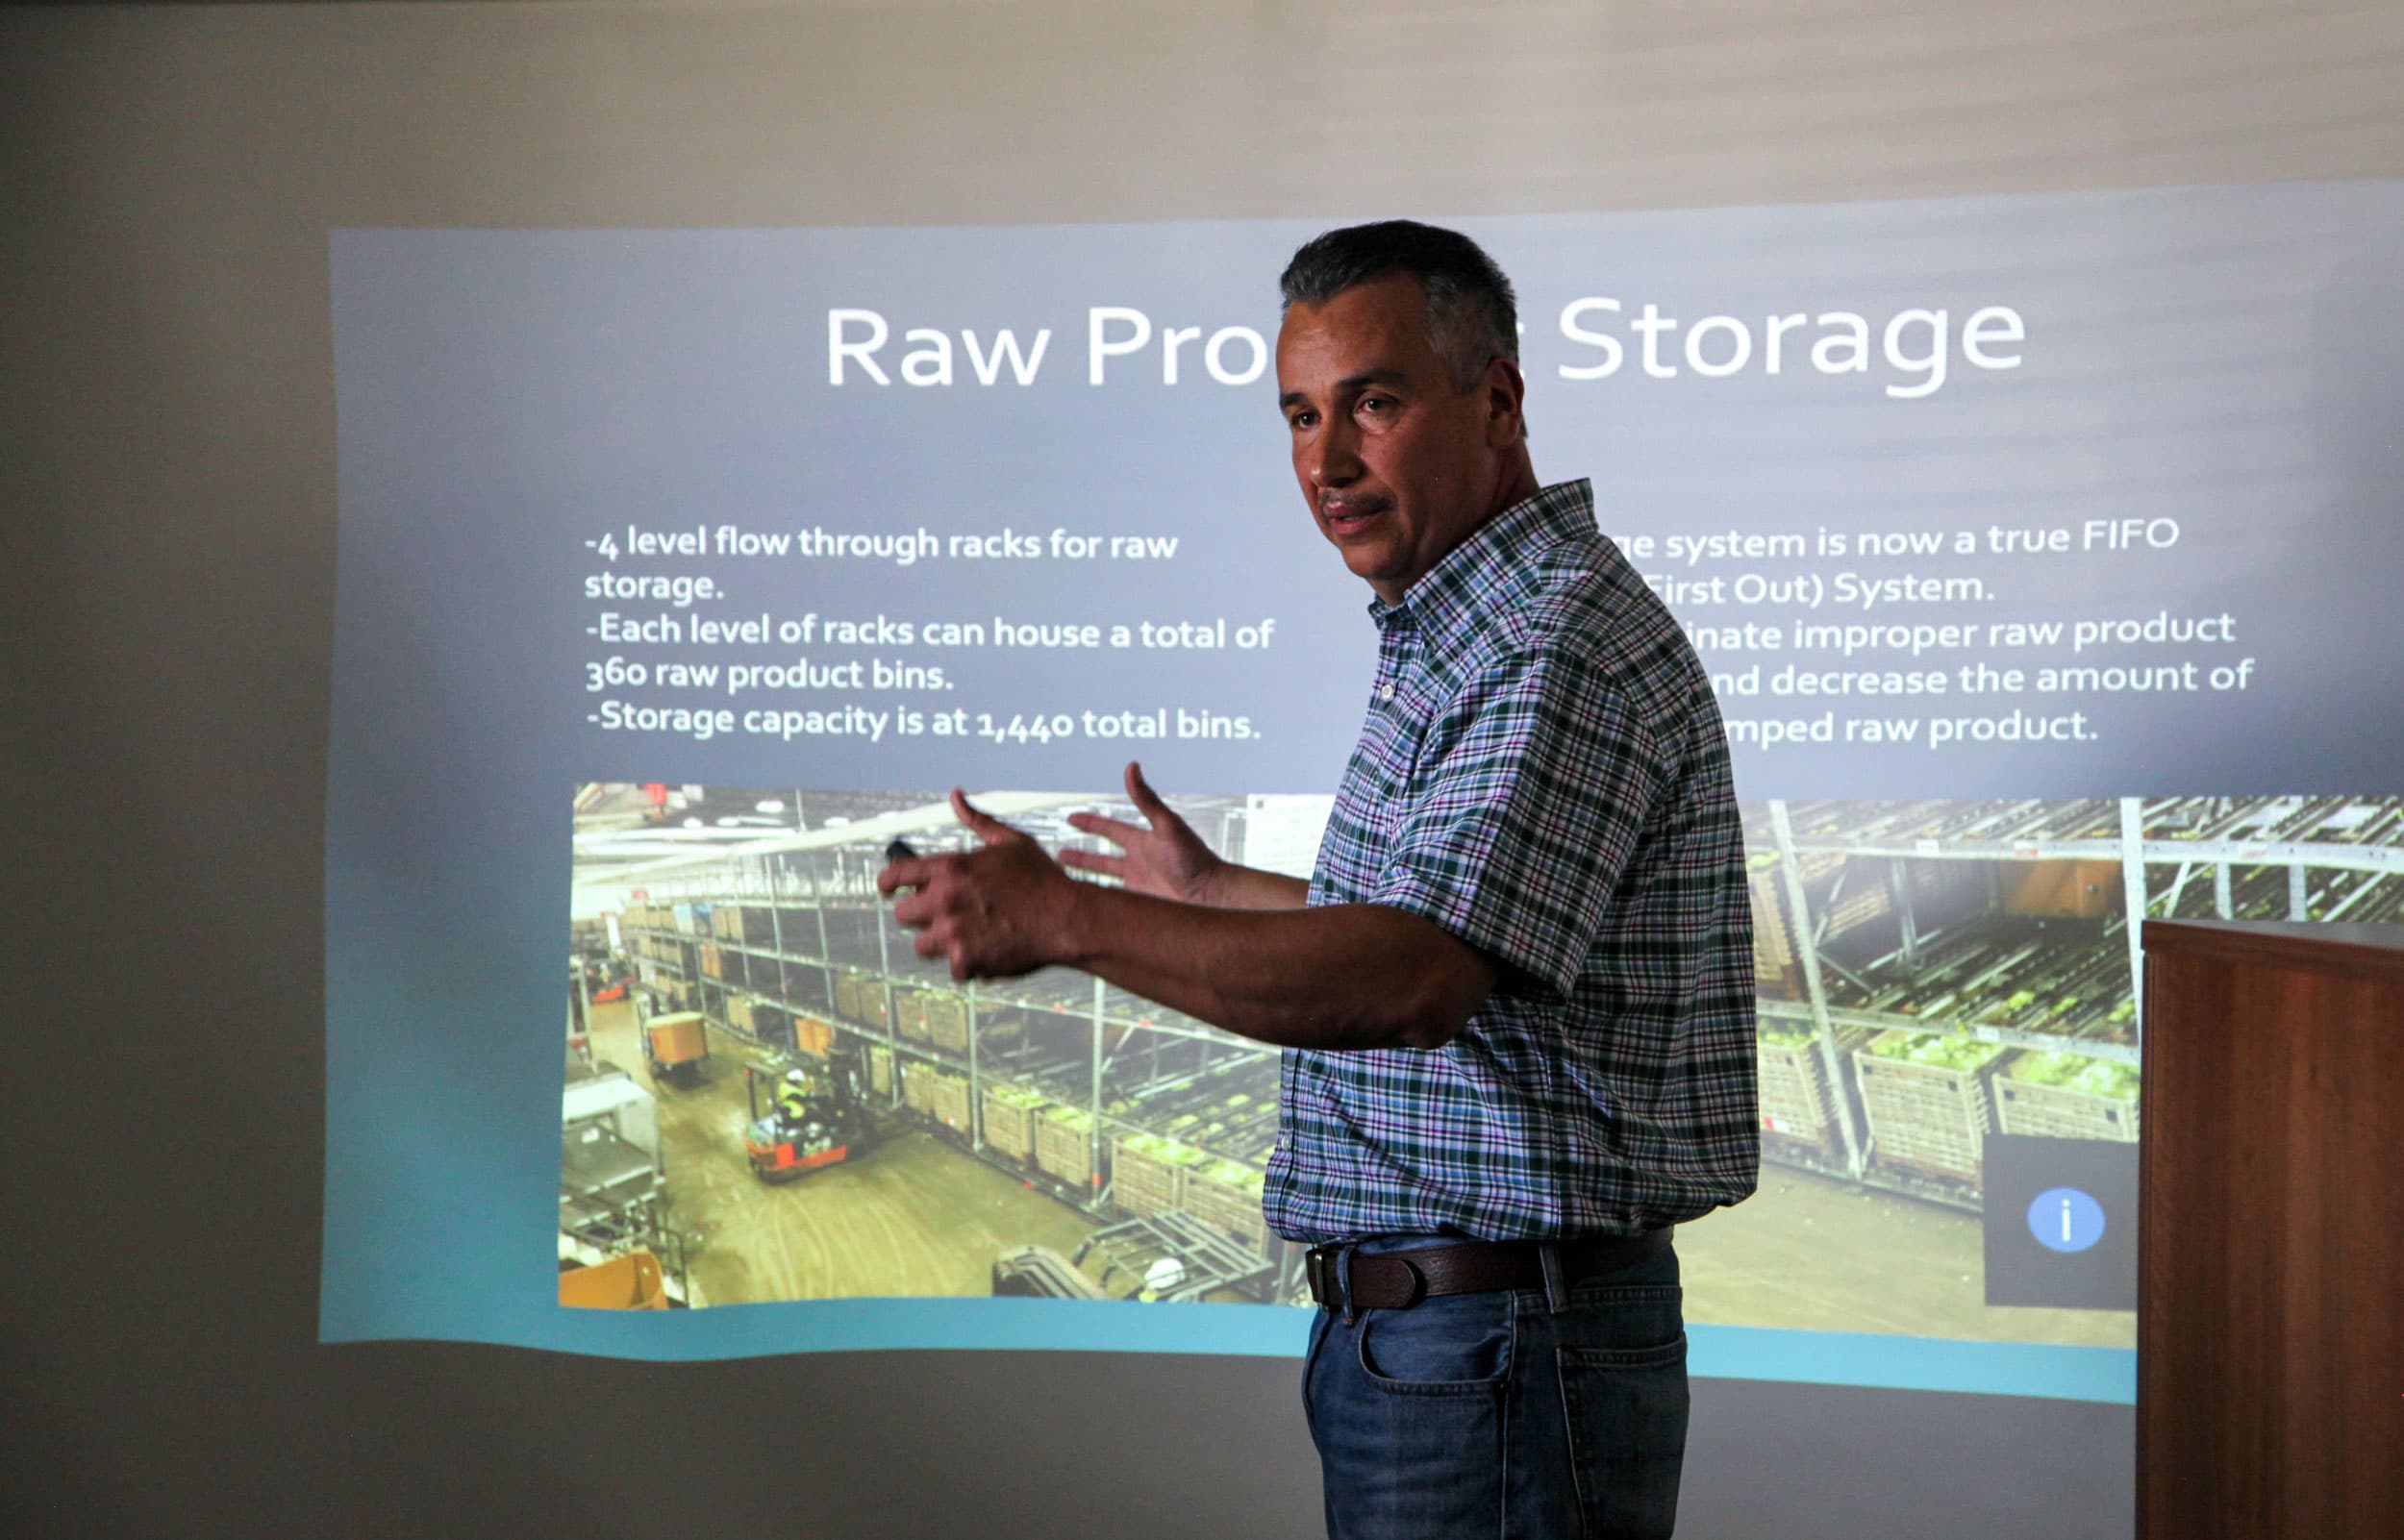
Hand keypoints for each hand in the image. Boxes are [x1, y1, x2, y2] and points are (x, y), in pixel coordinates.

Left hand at [877, 790, 1081, 979]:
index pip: (895, 875)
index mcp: (950, 868)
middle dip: (919, 914)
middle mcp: (945, 900)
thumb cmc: (1042, 879)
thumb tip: (956, 797)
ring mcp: (953, 933)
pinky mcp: (966, 961)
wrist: (1066, 919)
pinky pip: (951, 968)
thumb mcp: (1010, 841)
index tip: (886, 889)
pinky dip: (967, 964)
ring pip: (922, 945)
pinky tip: (987, 950)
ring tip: (966, 935)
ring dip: (939, 941)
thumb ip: (977, 820)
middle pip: (903, 914)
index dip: (886, 883)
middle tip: (943, 914)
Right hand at [1062, 761, 1227, 903]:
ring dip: (1085, 882)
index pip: (1110, 829)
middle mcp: (1139, 862)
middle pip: (1102, 858)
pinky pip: (1113, 904)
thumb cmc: (1195, 859)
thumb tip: (1132, 767)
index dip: (1090, 823)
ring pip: (1104, 883)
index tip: (1071, 818)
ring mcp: (1139, 885)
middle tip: (1057, 855)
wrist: (1211, 896)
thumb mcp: (1167, 825)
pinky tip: (1085, 907)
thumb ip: (1146, 799)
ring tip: (1064, 884)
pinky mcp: (1141, 906)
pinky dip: (1098, 903)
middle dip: (1080, 856)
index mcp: (1142, 841)